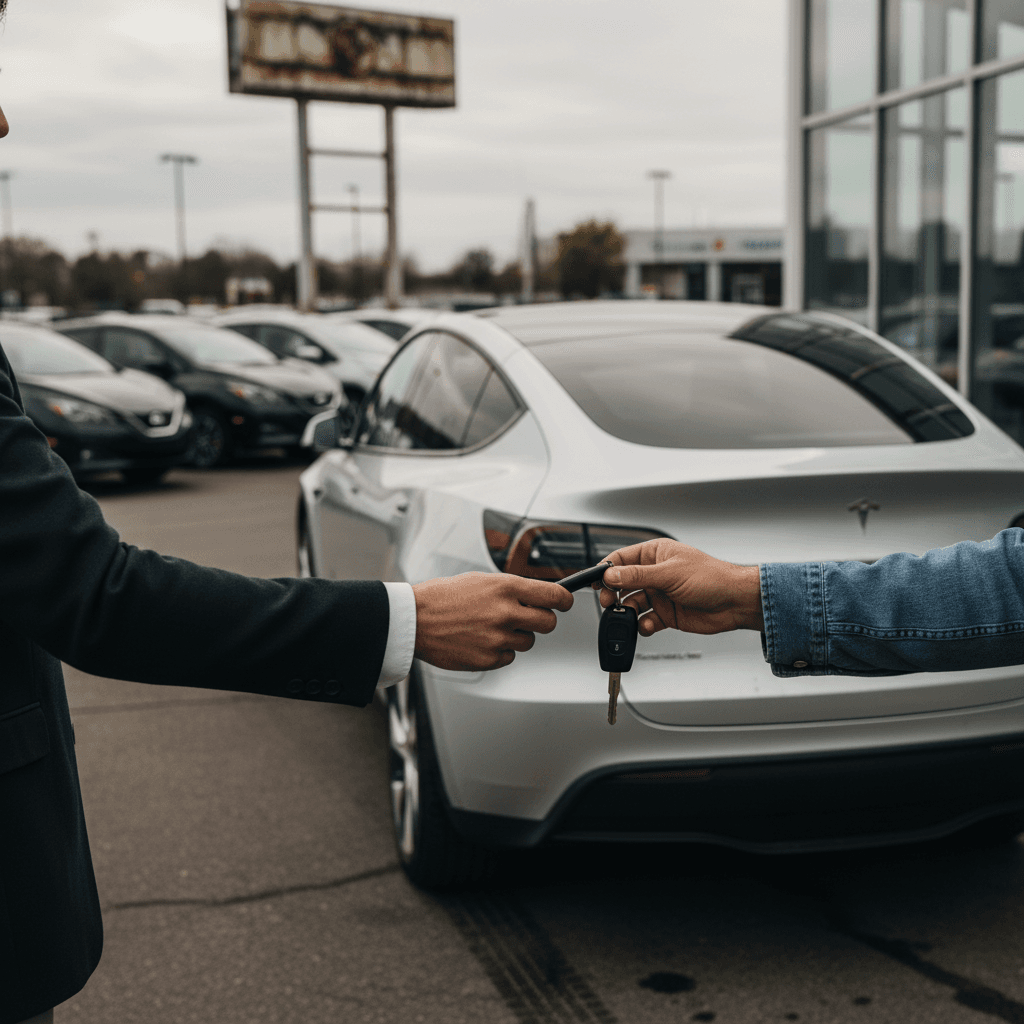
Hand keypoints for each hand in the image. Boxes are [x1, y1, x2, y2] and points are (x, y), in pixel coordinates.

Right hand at [412, 572, 573, 670]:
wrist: (414, 620)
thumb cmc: (443, 598)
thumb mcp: (481, 580)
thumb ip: (511, 589)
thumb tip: (537, 596)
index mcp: (506, 587)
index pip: (554, 595)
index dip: (565, 601)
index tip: (565, 603)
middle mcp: (506, 612)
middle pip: (548, 623)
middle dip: (540, 620)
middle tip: (525, 618)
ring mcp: (498, 638)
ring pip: (528, 642)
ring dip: (516, 637)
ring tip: (490, 628)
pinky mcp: (489, 659)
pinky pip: (509, 658)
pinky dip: (499, 651)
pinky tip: (480, 640)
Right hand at [595, 539, 763, 636]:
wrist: (735, 603)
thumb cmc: (712, 578)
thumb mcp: (670, 573)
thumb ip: (637, 576)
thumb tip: (611, 575)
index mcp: (655, 554)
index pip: (622, 559)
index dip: (607, 570)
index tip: (596, 581)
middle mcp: (655, 574)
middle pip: (623, 583)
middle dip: (614, 594)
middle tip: (609, 602)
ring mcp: (660, 594)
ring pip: (632, 604)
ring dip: (628, 611)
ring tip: (629, 615)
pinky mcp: (666, 614)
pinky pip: (646, 621)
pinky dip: (643, 625)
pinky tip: (647, 625)